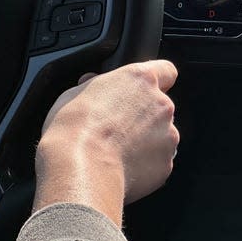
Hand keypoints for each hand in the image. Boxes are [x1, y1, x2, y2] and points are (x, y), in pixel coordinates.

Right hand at [33, 60, 179, 224]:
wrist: (81, 170)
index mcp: (142, 80)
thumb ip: (95, 85)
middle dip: (144, 116)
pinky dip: (145, 165)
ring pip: (161, 135)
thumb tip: (93, 82)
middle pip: (160, 107)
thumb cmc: (73, 130)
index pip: (166, 70)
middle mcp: (161, 104)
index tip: (143, 91)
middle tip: (117, 129)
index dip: (157, 81)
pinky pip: (158, 161)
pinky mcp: (166, 162)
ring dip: (146, 142)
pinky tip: (122, 169)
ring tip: (117, 153)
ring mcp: (168, 134)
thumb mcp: (75, 94)